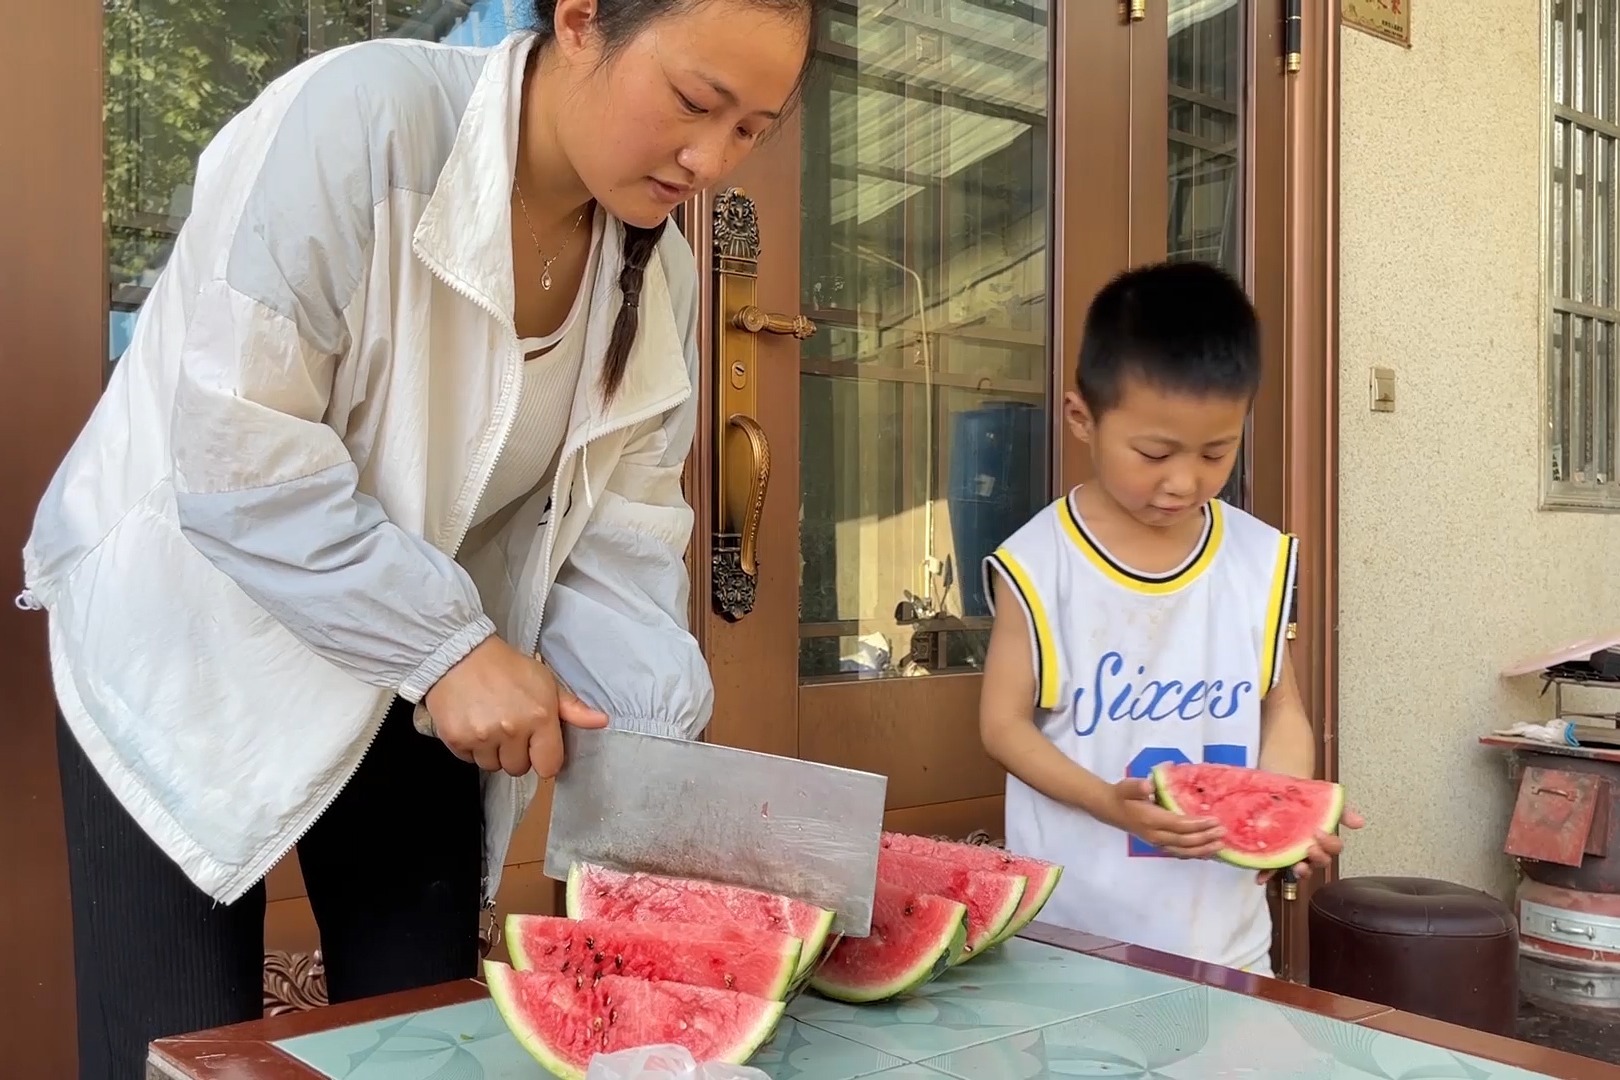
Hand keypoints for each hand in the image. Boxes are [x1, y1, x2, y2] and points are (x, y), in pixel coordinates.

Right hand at [423, 636, 607, 776]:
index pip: (549, 766)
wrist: (460, 654)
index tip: (536, 746)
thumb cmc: (507, 668)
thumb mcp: (546, 683)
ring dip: (492, 752)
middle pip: (518, 768)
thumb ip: (573, 708)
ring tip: (489, 723)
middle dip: (515, 753)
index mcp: (539, 717)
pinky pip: (469, 760)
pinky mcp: (456, 740)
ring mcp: (482, 737)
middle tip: (509, 727)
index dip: (543, 757)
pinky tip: (472, 723)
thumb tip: (602, 721)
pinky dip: (470, 747)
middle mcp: (512, 730)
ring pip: (492, 766)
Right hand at [1102, 777, 1227, 858]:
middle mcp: (1156, 835)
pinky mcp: (1160, 845)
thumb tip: (1149, 785)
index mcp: (1150, 820)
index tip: (1214, 820)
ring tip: (1221, 845)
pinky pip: (1181, 853)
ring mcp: (1158, 843)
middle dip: (1205, 838)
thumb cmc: (1123, 796)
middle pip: (1185, 841)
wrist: (1111, 809)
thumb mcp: (1127, 787)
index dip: (1197, 824)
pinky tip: (1208, 853)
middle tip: (1223, 831)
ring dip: (1203, 849)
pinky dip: (1196, 854)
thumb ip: (1138, 786)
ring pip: (1184, 851)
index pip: (1179, 825)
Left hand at [1255, 807, 1366, 884]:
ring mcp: (1292, 853)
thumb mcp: (1323, 799)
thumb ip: (1340, 810)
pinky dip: (1268, 873)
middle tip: (1310, 848)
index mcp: (1322, 839)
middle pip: (1319, 862)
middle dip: (1317, 858)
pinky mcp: (1274, 854)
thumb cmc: (1303, 798)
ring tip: (1295, 866)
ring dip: (1299, 871)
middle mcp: (1309, 849)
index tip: (1319, 832)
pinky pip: (1272, 868)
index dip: (1329, 844)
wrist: (1277, 788)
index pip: (1333, 849)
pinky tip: (1261, 877)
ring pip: (1300, 869)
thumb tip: (1359, 822)